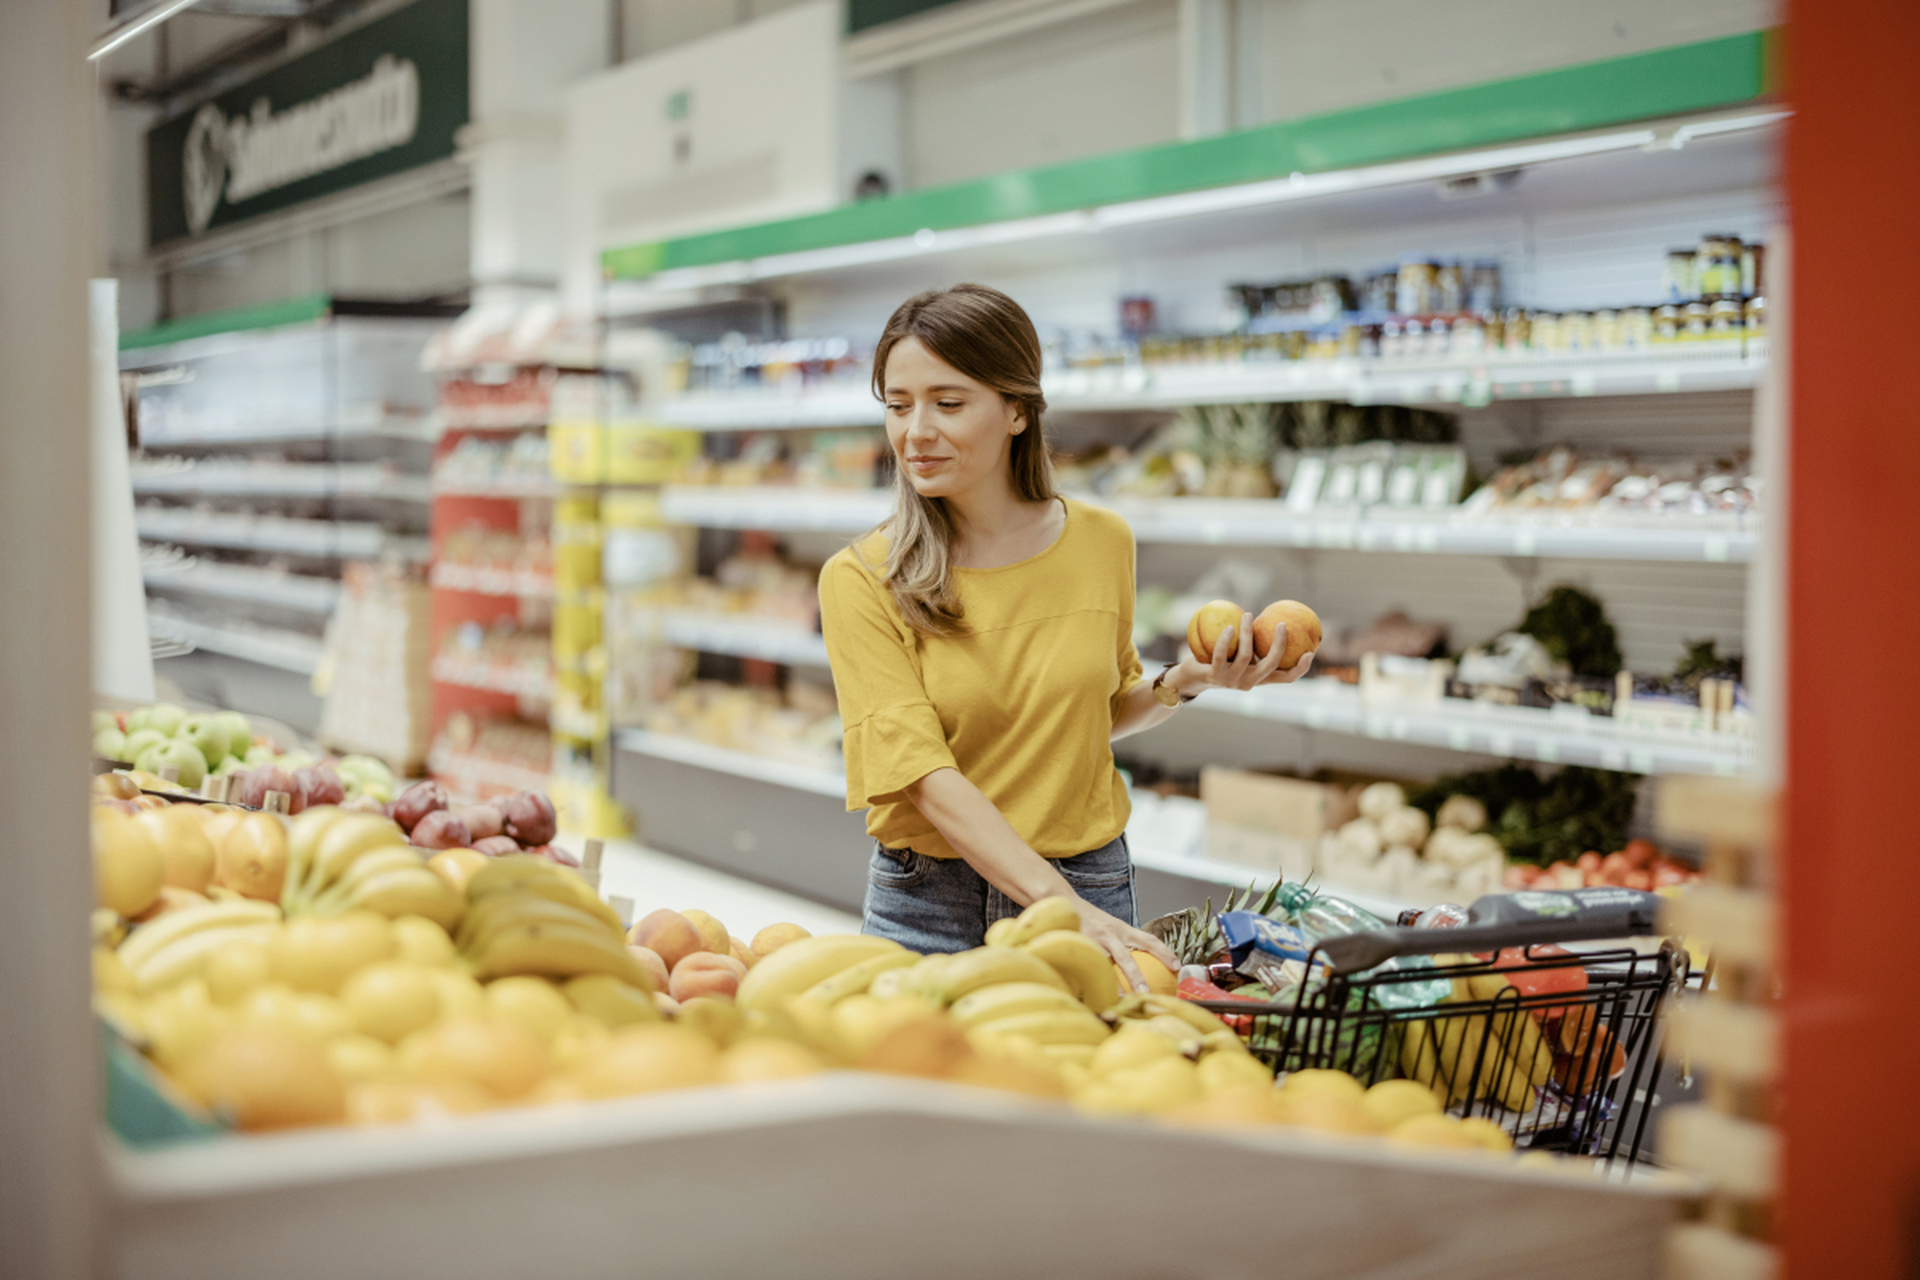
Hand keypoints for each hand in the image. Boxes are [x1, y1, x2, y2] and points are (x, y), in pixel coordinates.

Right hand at [1072, 896, 1179, 993]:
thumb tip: (1143, 964)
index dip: (1164, 952)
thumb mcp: (1111, 927)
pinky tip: (1092, 998)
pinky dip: (1089, 984)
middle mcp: (1109, 935)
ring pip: (1104, 967)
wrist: (1064, 903)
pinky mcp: (1076, 948)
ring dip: (1111, 986)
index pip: (1148, 940)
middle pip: (1125, 958)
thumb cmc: (1091, 920)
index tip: (1177, 966)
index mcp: (1121, 929)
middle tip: (1146, 993)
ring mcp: (1092, 942)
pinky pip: (1085, 968)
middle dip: (1136, 976)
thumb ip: (1124, 942)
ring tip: (1118, 1002)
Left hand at [1177, 614, 1314, 694]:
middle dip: (1279, 645)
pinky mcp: (1214, 676)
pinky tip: (1230, 626)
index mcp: (1258, 679)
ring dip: (1248, 633)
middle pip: (1271, 665)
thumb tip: (1270, 618)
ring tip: (1248, 615)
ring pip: (1246, 656)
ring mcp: (1231, 681)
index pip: (1285, 678)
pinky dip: (1226, 640)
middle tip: (1282, 624)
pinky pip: (1221, 654)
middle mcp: (1248, 683)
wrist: (1192, 679)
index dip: (1301, 668)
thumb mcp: (1239, 654)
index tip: (1311, 651)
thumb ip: (1255, 642)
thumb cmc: (1219, 661)